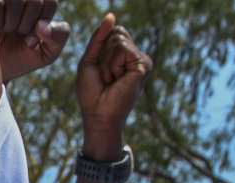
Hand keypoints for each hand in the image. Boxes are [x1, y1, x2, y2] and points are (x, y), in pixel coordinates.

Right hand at [0, 0, 70, 81]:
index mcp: (38, 4)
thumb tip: (43, 26)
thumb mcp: (46, 53)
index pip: (50, 3)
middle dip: (27, 26)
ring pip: (16, 1)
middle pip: (35, 1)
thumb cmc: (19, 58)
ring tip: (4, 32)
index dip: (42, 26)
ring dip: (11, 24)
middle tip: (16, 36)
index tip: (31, 41)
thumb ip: (59, 37)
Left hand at [77, 14, 151, 157]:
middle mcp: (135, 57)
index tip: (100, 71)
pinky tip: (117, 80)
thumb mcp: (90, 60)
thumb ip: (99, 37)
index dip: (100, 48)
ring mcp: (141, 61)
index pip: (114, 31)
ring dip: (107, 62)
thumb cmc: (91, 93)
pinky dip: (113, 64)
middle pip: (116, 33)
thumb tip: (111, 15)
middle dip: (103, 54)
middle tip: (105, 76)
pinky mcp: (144, 65)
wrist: (97, 115)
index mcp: (124, 55)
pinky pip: (122, 49)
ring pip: (118, 40)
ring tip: (111, 79)